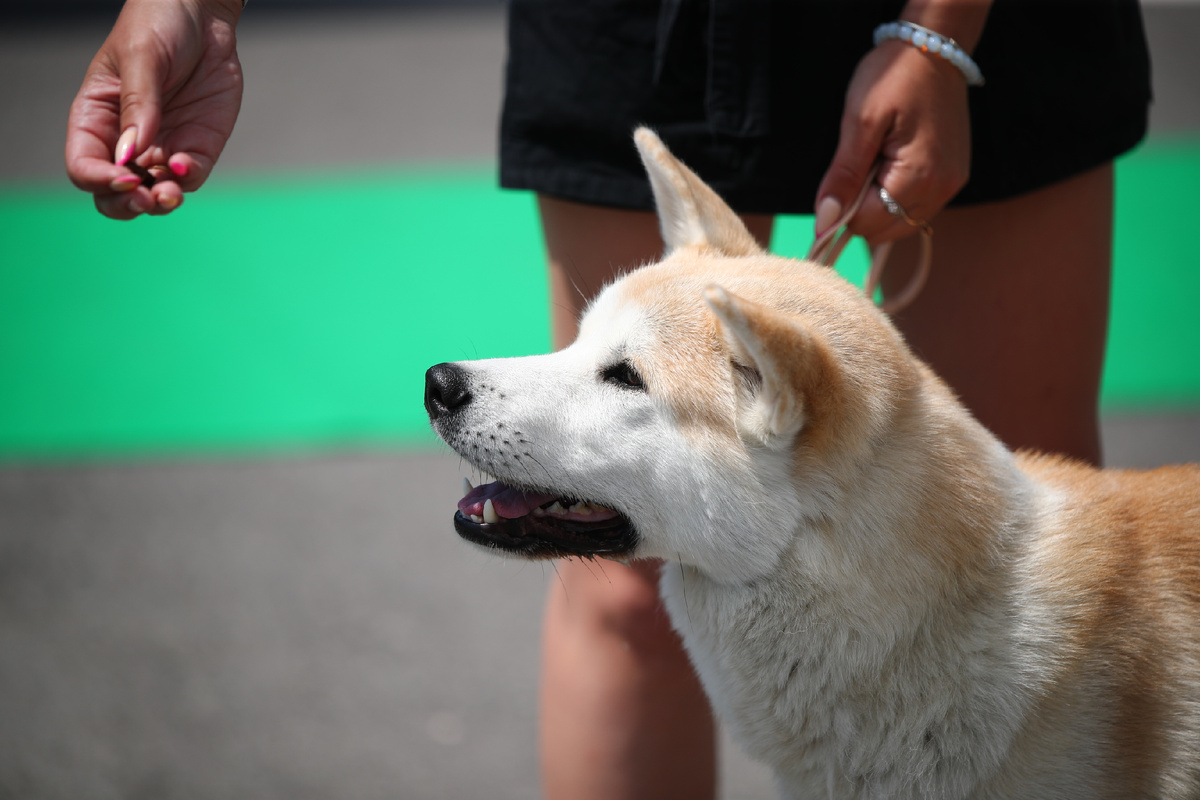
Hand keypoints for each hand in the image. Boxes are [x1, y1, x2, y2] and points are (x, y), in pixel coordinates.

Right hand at [65, 0, 243, 219]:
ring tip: (169, 193)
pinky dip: (187, 180)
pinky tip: (185, 167)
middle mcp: (127, 140)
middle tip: (145, 197)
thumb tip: (129, 154)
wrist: (204, 15)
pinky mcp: (198, 146)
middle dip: (127, 204)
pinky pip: (190, 176)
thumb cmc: (158, 25)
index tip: (123, 177)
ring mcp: (164, 147)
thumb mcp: (141, 57)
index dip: (99, 179)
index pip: (84, 165)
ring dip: (160, 200)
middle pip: (114, 193)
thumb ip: (137, 105)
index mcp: (96, 118)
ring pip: (154, 193)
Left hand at [813, 39, 971, 244]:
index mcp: (918, 176)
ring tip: (875, 163)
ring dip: (878, 205)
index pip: (868, 224)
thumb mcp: (859, 123)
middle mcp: (941, 189)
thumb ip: (843, 176)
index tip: (834, 185)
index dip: (842, 212)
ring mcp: (950, 185)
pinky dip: (895, 198)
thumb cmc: (893, 77)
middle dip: (861, 209)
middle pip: (885, 230)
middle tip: (858, 167)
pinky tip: (889, 167)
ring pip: (900, 223)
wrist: (932, 50)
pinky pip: (916, 207)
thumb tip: (825, 220)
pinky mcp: (953, 177)